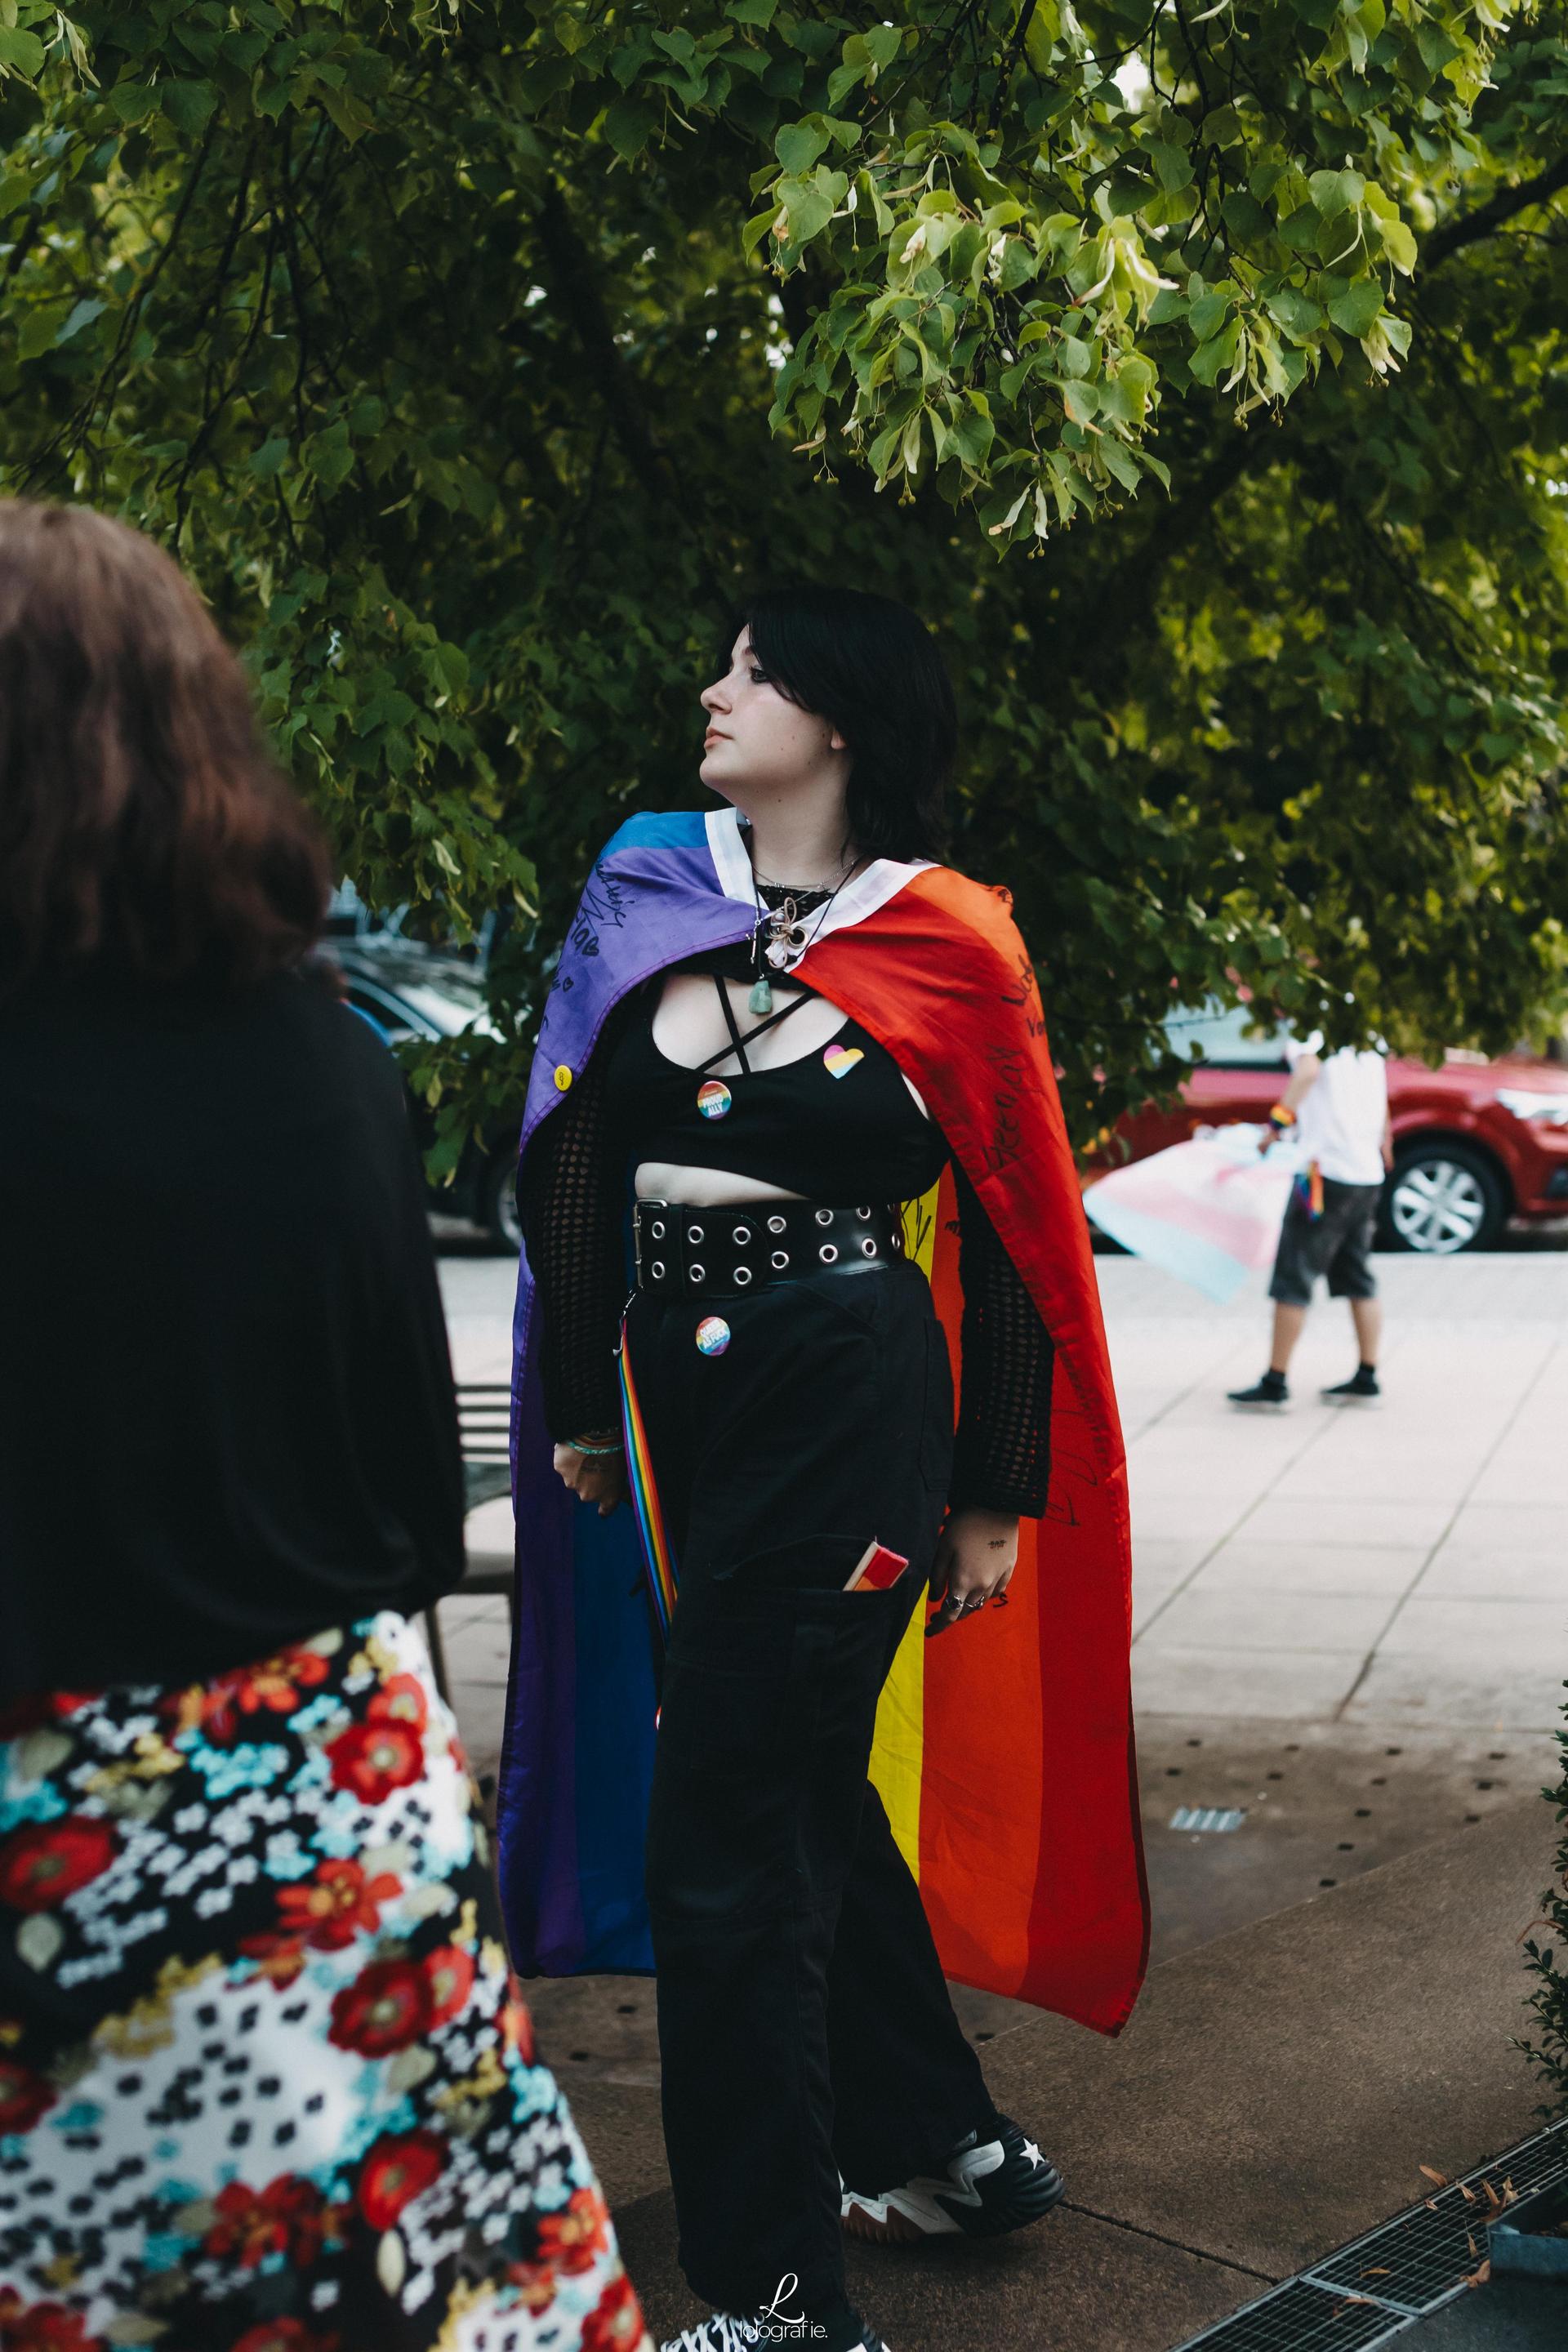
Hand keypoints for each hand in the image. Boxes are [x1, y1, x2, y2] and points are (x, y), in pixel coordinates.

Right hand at [552, 1439, 627, 1516]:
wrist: (595, 1434)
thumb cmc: (617, 1449)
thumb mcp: (625, 1468)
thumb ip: (622, 1484)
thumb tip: (630, 1499)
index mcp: (609, 1496)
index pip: (607, 1509)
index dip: (605, 1509)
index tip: (602, 1511)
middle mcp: (588, 1495)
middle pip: (588, 1491)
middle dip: (591, 1480)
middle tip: (597, 1463)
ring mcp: (572, 1483)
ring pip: (574, 1477)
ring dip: (579, 1468)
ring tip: (587, 1451)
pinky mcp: (560, 1469)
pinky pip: (564, 1464)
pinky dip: (568, 1457)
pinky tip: (576, 1445)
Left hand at [926, 1507, 1018, 1636]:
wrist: (996, 1507)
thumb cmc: (963, 1526)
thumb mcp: (942, 1549)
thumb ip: (937, 1578)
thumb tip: (935, 1600)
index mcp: (963, 1582)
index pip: (950, 1615)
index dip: (938, 1627)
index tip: (929, 1631)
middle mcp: (982, 1586)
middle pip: (966, 1612)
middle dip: (951, 1616)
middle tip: (938, 1614)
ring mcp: (998, 1579)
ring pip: (981, 1603)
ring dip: (967, 1606)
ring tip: (957, 1601)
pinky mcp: (1009, 1570)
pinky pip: (995, 1592)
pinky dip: (984, 1596)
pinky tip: (978, 1589)